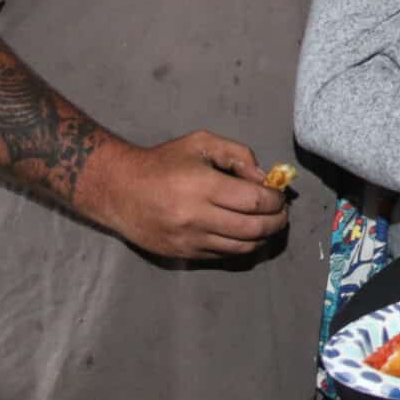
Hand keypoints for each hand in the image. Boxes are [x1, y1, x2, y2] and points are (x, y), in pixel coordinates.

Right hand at [79, 130, 288, 259]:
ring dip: (264, 237)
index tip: (279, 194)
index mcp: (203, 186)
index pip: (256, 201)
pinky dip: (242, 246)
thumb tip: (265, 178)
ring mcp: (188, 240)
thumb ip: (238, 155)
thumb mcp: (201, 144)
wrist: (118, 190)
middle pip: (254, 228)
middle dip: (277, 220)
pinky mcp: (182, 254)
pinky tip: (246, 234)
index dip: (276, 200)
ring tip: (268, 224)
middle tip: (281, 212)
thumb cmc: (163, 162)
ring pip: (242, 247)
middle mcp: (196, 217)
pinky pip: (223, 256)